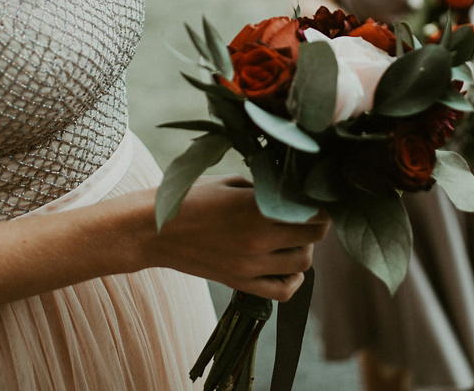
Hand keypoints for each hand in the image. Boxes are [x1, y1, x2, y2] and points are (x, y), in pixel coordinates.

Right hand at [147, 176, 329, 301]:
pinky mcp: (240, 283)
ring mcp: (250, 266)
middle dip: (316, 224)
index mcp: (256, 208)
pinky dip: (292, 280)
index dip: (319, 204)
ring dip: (304, 249)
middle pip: (314, 237)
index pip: (312, 212)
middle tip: (306, 215)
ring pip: (302, 263)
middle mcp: (258, 239)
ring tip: (291, 238)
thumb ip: (263, 188)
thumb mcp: (229, 182)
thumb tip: (292, 190)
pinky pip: (283, 291)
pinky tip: (285, 265)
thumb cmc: (190, 199)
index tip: (313, 198)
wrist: (154, 231)